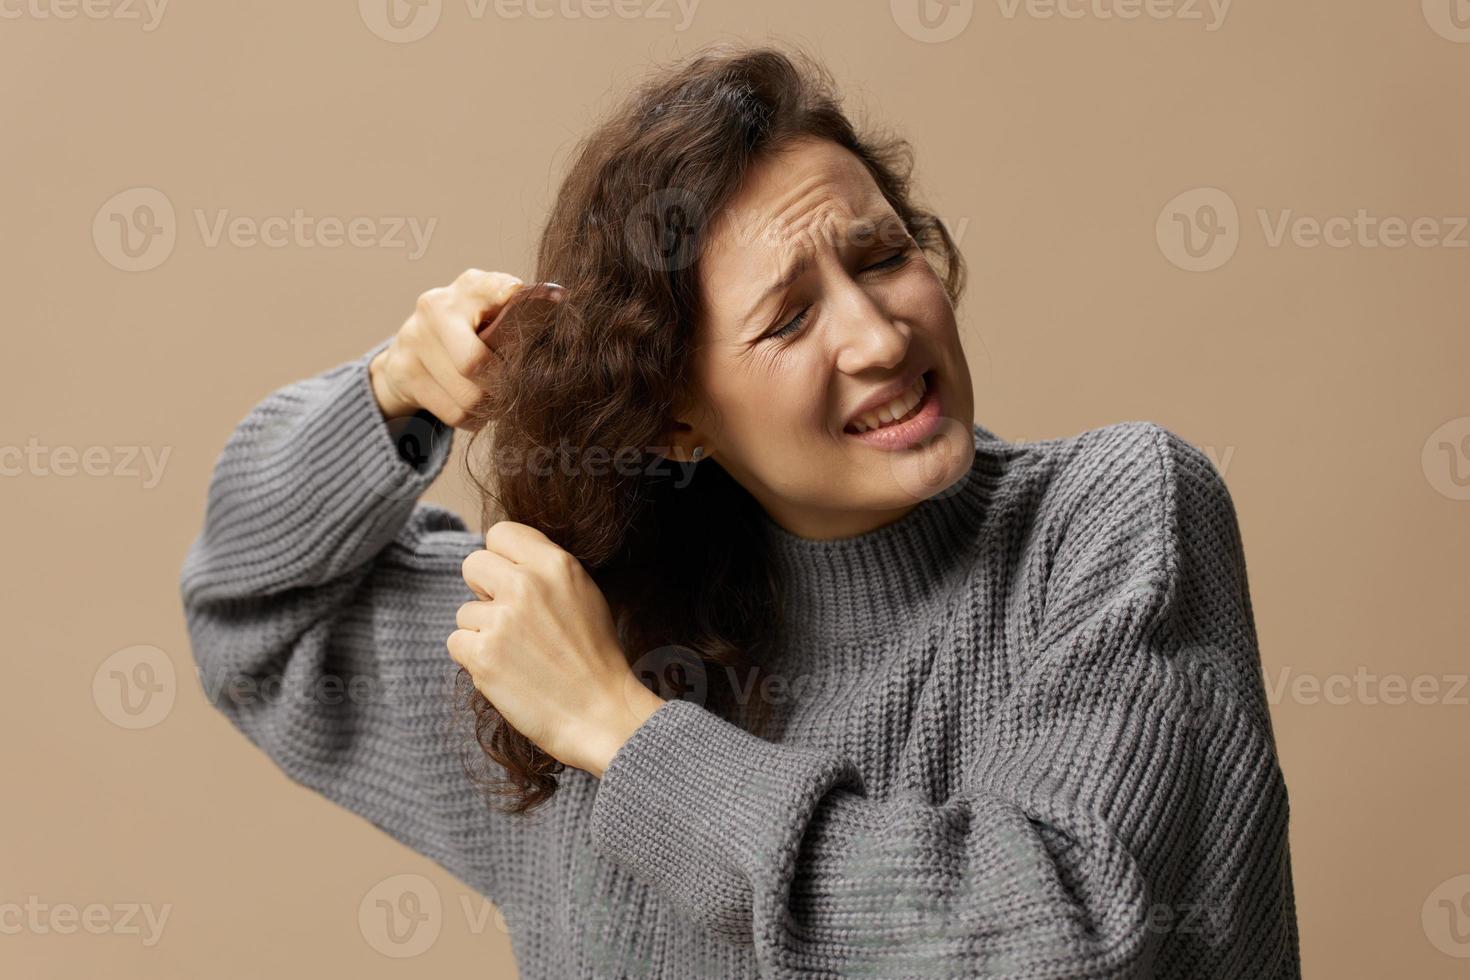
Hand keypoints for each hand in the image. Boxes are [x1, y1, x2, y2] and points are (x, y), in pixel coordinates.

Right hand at [369, 268, 534, 427]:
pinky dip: (472, 418)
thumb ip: (521, 317)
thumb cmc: (470, 333)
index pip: (491, 288)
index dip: (509, 296)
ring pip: (468, 396)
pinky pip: (454, 413)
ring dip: (489, 405)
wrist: (409, 353)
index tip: (540, 298)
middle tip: (511, 385)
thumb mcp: (493, 317)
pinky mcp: (403, 373)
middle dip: (500, 383)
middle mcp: (435, 307)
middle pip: (475, 363)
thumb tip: (558, 304)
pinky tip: (474, 406)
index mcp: (468, 288)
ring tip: (493, 396)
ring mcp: (414, 340)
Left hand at [448, 520, 665, 777]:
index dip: (502, 558)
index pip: (500, 533)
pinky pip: (456, 642)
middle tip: (510, 620)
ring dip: (483, 632)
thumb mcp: (585, 594)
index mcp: (555, 564)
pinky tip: (505, 671)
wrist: (601, 713)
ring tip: (518, 655)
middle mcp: (526, 584)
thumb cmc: (595, 658)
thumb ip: (546, 570)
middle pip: (473, 564)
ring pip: (464, 611)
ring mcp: (502, 620)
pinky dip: (474, 659)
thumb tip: (504, 562)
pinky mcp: (483, 655)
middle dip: (484, 590)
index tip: (511, 581)